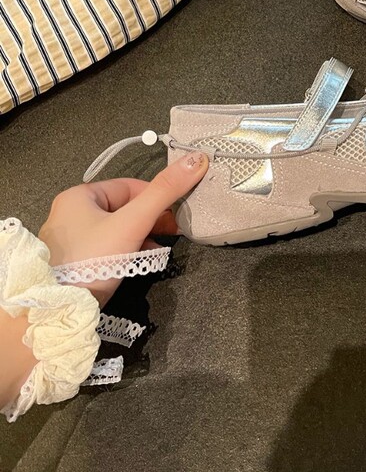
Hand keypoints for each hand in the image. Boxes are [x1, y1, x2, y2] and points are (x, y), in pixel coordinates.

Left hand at [38, 153, 208, 307]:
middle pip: (124, 208)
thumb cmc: (94, 259)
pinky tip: (140, 260)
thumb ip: (164, 191)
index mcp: (78, 196)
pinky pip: (107, 246)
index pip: (129, 187)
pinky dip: (127, 250)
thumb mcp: (134, 222)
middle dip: (151, 220)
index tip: (176, 214)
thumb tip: (196, 159)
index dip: (156, 198)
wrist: (63, 312)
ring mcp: (69, 239)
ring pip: (117, 228)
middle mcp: (69, 214)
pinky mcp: (74, 261)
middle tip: (174, 231)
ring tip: (159, 248)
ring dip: (142, 236)